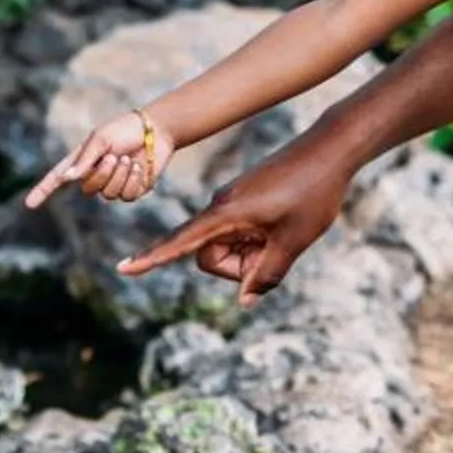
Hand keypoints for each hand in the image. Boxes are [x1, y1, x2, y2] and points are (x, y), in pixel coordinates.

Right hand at [26, 109, 173, 208]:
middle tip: (114, 156)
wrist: (155, 131)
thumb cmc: (125, 130)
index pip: (57, 180)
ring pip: (109, 195)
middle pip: (88, 190)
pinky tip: (139, 166)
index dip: (43, 191)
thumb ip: (84, 160)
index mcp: (82, 161)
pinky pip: (127, 196)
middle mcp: (95, 176)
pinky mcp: (132, 191)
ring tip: (127, 158)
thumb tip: (66, 179)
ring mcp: (113, 185)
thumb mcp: (101, 139)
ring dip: (119, 175)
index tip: (28, 204)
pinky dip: (133, 180)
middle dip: (102, 173)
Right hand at [114, 132, 355, 302]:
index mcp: (226, 215)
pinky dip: (255, 240)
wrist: (328, 151)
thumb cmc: (312, 194)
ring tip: (284, 234)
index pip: (180, 243)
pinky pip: (238, 231)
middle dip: (235, 267)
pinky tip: (283, 225)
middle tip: (274, 253)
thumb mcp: (294, 242)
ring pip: (226, 245)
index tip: (124, 269)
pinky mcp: (243, 200)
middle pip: (208, 255)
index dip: (153, 260)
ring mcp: (231, 202)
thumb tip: (245, 301)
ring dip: (249, 253)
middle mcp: (221, 207)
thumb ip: (267, 275)